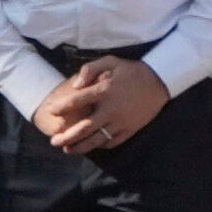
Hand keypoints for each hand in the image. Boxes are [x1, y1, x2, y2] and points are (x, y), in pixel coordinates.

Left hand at [39, 54, 165, 153]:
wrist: (160, 81)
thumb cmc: (132, 70)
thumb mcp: (111, 61)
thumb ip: (90, 69)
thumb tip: (75, 85)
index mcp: (104, 91)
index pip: (77, 101)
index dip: (61, 108)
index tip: (51, 111)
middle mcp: (111, 109)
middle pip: (84, 128)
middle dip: (66, 137)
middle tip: (53, 142)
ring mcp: (121, 121)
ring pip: (97, 139)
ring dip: (80, 147)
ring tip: (68, 150)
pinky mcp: (131, 129)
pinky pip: (112, 141)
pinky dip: (101, 145)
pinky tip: (92, 146)